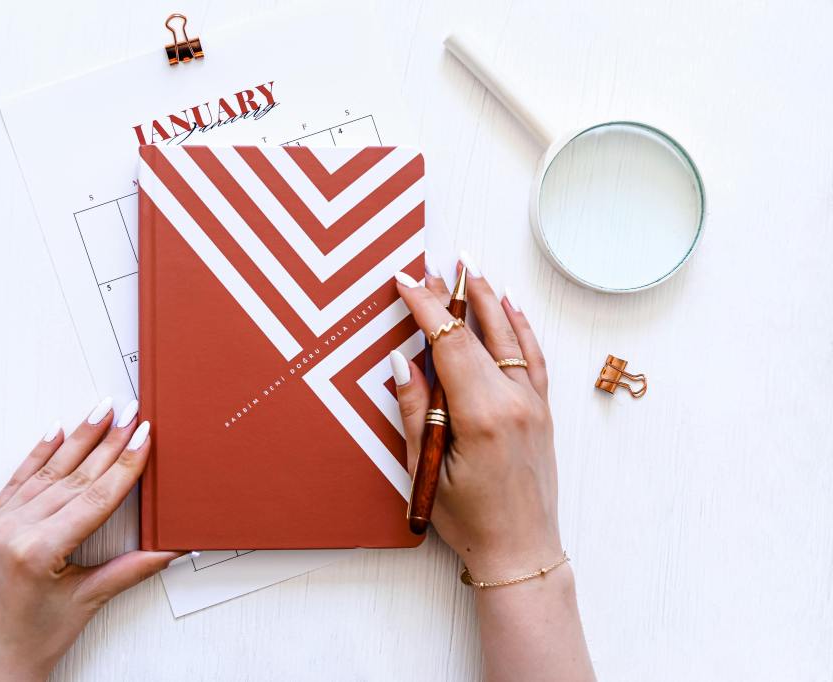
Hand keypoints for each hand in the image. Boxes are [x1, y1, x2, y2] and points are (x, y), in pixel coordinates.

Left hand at [0, 398, 180, 681]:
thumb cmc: (30, 644)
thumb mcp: (86, 602)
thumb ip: (131, 569)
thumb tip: (170, 549)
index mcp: (38, 551)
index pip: (94, 496)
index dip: (125, 463)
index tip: (145, 436)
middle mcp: (12, 532)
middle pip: (73, 476)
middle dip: (108, 441)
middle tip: (132, 413)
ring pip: (46, 472)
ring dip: (78, 437)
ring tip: (101, 410)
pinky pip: (16, 481)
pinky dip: (37, 454)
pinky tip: (55, 431)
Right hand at [392, 264, 560, 577]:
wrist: (520, 551)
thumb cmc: (469, 520)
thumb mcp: (426, 468)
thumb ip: (414, 410)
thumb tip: (401, 360)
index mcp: (480, 415)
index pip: (448, 344)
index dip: (424, 308)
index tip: (405, 281)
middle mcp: (512, 402)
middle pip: (477, 334)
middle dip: (451, 296)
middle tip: (432, 264)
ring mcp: (532, 404)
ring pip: (509, 337)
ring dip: (488, 299)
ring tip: (472, 266)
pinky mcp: (542, 412)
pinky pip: (532, 358)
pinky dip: (521, 328)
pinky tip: (510, 306)